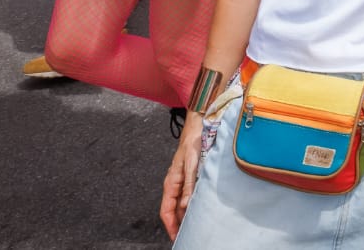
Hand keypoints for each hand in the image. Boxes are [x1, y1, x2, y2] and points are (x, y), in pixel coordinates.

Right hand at [160, 111, 204, 238]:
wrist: (197, 125)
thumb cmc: (192, 142)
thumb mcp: (192, 163)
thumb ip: (189, 184)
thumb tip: (186, 205)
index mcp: (171, 182)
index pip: (166, 210)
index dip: (170, 226)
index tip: (176, 238)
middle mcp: (174, 183)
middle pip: (172, 210)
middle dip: (176, 225)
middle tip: (185, 236)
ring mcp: (181, 180)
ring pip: (179, 204)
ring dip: (183, 216)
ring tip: (191, 227)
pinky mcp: (188, 176)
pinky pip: (186, 196)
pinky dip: (189, 206)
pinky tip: (196, 210)